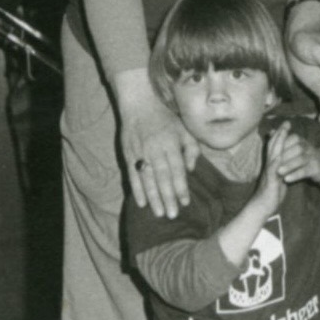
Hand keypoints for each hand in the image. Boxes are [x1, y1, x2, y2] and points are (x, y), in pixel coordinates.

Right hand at [118, 77, 198, 218]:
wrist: (139, 105)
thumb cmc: (165, 119)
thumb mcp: (184, 129)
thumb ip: (191, 149)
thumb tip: (191, 169)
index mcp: (170, 142)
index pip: (177, 169)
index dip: (181, 187)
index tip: (186, 203)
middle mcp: (155, 149)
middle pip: (162, 177)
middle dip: (168, 197)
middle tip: (173, 215)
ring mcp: (140, 152)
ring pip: (147, 179)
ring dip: (153, 198)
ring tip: (159, 214)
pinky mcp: (128, 154)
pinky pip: (133, 175)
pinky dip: (137, 190)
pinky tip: (142, 203)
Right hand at [254, 123, 290, 211]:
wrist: (261, 208)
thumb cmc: (270, 196)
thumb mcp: (277, 179)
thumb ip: (280, 169)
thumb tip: (283, 162)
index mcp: (271, 165)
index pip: (275, 147)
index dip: (280, 136)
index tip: (286, 125)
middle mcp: (268, 166)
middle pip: (273, 146)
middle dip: (281, 133)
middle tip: (287, 122)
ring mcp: (269, 172)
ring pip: (273, 153)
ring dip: (279, 141)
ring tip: (285, 131)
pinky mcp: (271, 180)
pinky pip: (275, 168)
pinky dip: (278, 158)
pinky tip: (282, 151)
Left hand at [272, 129, 319, 188]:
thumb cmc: (304, 156)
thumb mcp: (294, 146)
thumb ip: (282, 139)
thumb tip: (270, 131)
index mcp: (300, 140)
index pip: (290, 138)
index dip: (280, 145)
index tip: (269, 152)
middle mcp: (307, 147)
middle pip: (296, 148)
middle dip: (284, 155)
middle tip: (272, 163)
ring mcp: (312, 157)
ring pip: (301, 159)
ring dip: (289, 165)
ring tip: (278, 171)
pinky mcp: (316, 169)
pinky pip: (306, 171)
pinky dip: (296, 174)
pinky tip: (287, 179)